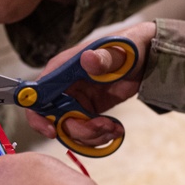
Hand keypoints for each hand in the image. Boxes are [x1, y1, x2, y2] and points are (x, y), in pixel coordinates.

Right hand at [25, 22, 156, 145]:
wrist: (148, 58)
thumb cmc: (129, 48)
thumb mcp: (119, 53)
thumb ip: (104, 58)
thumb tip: (87, 59)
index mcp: (62, 69)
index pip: (37, 95)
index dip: (38, 116)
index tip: (53, 131)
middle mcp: (64, 87)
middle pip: (55, 120)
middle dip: (78, 130)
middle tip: (103, 127)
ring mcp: (76, 101)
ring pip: (72, 130)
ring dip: (92, 135)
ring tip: (113, 128)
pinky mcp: (89, 111)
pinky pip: (86, 132)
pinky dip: (99, 136)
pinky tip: (116, 130)